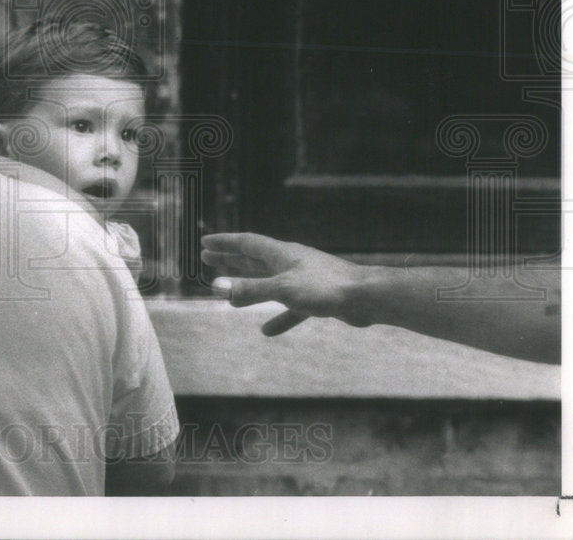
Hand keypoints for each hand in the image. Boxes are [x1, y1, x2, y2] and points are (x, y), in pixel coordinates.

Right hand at [201, 232, 371, 334]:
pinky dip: (277, 317)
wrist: (366, 298)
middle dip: (231, 259)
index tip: (206, 241)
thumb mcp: (283, 289)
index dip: (224, 243)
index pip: (246, 243)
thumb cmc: (326, 287)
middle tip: (208, 258)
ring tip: (229, 296)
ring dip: (249, 287)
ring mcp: (302, 280)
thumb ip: (250, 289)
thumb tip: (217, 287)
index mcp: (281, 253)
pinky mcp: (314, 298)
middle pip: (254, 259)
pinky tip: (267, 331)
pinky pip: (289, 307)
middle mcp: (290, 262)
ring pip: (269, 282)